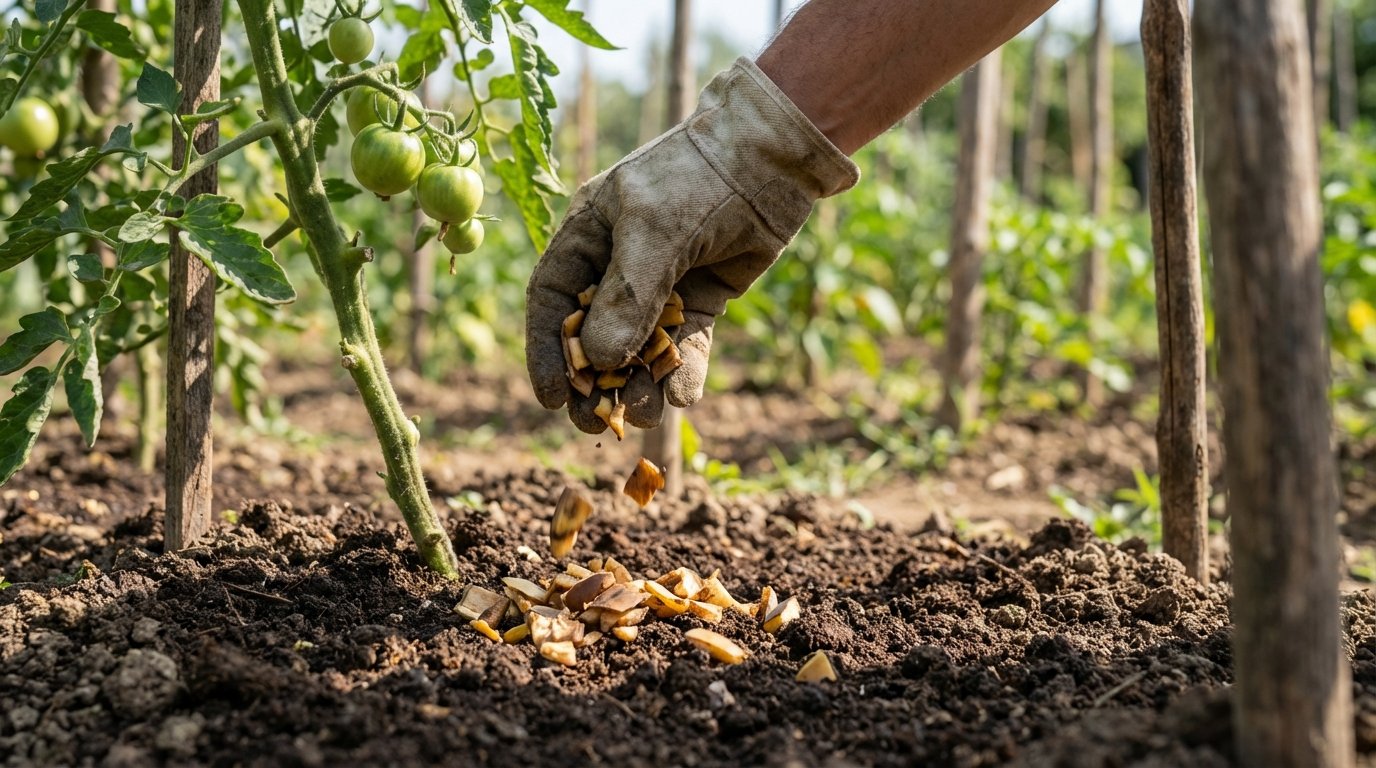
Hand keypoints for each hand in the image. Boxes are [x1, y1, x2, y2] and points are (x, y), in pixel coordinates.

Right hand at [525, 57, 858, 433]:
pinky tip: (684, 397)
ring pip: (641, 346)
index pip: (551, 301)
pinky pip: (686, 343)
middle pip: (593, 334)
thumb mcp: (655, 231)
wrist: (773, 154)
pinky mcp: (702, 296)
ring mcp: (662, 282)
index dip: (547, 352)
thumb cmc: (698, 177)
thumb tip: (600, 360)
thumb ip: (628, 297)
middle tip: (597, 425)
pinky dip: (683, 370)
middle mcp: (617, 263)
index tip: (552, 400)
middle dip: (594, 381)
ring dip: (640, 383)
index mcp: (587, 236)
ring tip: (644, 415)